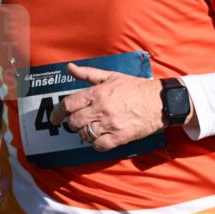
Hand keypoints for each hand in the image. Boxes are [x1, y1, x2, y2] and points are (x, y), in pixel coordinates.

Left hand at [50, 65, 165, 150]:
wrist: (159, 102)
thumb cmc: (136, 88)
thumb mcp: (111, 76)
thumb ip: (88, 73)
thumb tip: (69, 68)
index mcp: (97, 93)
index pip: (69, 104)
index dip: (58, 113)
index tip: (55, 118)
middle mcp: (101, 109)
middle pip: (74, 122)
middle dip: (73, 124)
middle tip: (79, 123)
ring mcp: (110, 124)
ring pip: (85, 135)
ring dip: (84, 134)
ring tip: (91, 129)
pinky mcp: (120, 137)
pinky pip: (99, 146)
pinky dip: (96, 144)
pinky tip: (100, 139)